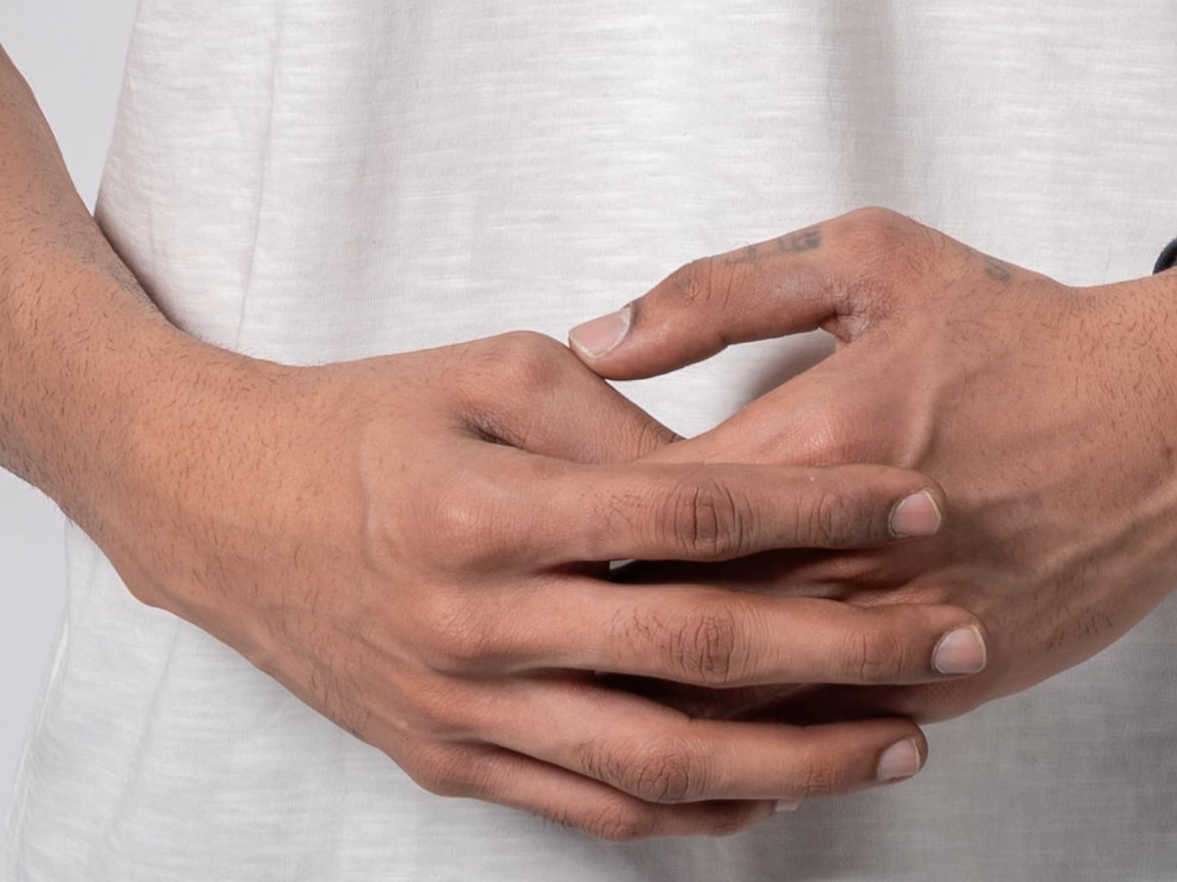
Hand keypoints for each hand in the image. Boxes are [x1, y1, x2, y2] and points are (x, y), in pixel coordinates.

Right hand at [94, 324, 988, 839]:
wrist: (220, 508)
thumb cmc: (366, 416)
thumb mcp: (486, 364)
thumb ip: (611, 413)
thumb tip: (724, 471)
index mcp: (493, 504)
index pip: (693, 511)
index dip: (817, 508)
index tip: (917, 500)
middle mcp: (480, 622)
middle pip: (702, 653)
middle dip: (847, 649)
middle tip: (956, 636)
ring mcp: (465, 709)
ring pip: (663, 760)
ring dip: (798, 757)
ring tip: (902, 734)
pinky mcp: (451, 762)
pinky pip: (596, 808)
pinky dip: (698, 811)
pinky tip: (777, 790)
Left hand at [569, 212, 1176, 725]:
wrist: (1174, 411)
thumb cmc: (1019, 324)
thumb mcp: (868, 256)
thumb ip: (720, 289)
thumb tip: (599, 339)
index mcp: (820, 433)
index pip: (650, 506)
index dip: (582, 516)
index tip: (538, 513)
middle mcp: (856, 546)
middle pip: (686, 614)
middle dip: (611, 615)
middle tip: (547, 607)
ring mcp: (907, 625)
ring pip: (750, 694)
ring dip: (675, 687)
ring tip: (608, 670)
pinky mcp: (953, 678)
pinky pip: (830, 731)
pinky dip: (766, 734)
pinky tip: (717, 718)